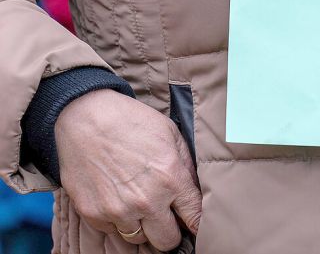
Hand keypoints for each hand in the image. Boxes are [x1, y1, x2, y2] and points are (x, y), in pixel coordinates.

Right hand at [55, 89, 201, 250]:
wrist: (84, 117)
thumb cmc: (130, 121)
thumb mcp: (171, 134)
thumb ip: (186, 165)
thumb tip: (195, 190)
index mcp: (171, 179)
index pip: (194, 219)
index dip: (197, 223)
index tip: (195, 224)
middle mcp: (147, 200)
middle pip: (167, 241)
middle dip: (170, 231)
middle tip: (166, 218)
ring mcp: (118, 210)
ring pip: (138, 238)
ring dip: (142, 226)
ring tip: (139, 205)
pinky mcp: (93, 213)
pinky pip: (112, 230)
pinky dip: (117, 220)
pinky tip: (117, 199)